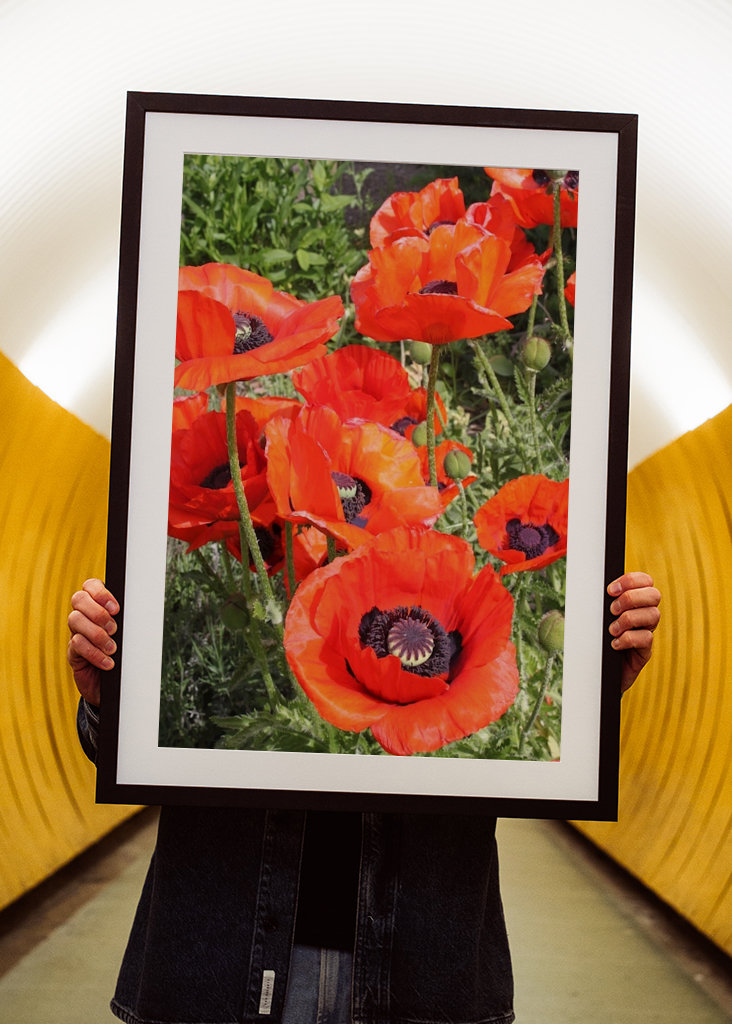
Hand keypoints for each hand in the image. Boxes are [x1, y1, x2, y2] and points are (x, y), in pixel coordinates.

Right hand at [67, 579, 119, 704]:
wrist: (116, 685)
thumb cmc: (126, 654)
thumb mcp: (129, 634)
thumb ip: (129, 620)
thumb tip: (142, 609)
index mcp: (98, 605)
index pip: (90, 585)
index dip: (100, 592)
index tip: (116, 608)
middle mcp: (84, 616)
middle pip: (79, 599)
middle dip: (98, 612)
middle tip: (114, 629)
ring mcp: (76, 633)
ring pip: (75, 620)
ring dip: (97, 634)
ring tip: (112, 648)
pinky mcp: (73, 652)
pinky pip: (77, 645)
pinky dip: (94, 653)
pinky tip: (108, 662)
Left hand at [607, 571, 660, 692]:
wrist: (598, 673)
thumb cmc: (596, 641)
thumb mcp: (597, 618)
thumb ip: (600, 603)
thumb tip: (591, 589)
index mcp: (634, 602)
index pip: (645, 581)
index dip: (631, 580)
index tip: (610, 590)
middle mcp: (644, 615)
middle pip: (654, 595)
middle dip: (631, 598)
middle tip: (612, 610)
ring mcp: (646, 632)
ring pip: (653, 615)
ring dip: (628, 619)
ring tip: (611, 630)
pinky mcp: (645, 651)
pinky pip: (646, 638)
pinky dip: (628, 639)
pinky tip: (614, 644)